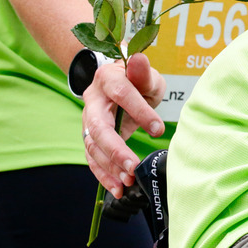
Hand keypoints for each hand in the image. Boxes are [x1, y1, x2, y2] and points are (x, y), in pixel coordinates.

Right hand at [82, 53, 165, 196]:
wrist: (117, 84)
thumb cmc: (137, 80)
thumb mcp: (146, 74)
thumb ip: (143, 72)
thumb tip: (140, 59)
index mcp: (108, 79)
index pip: (122, 94)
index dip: (140, 112)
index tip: (159, 130)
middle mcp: (93, 101)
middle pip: (98, 127)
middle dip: (116, 149)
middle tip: (134, 166)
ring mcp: (87, 120)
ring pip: (92, 146)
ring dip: (110, 167)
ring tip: (128, 181)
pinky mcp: (90, 138)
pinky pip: (92, 158)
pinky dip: (104, 175)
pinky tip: (118, 188)